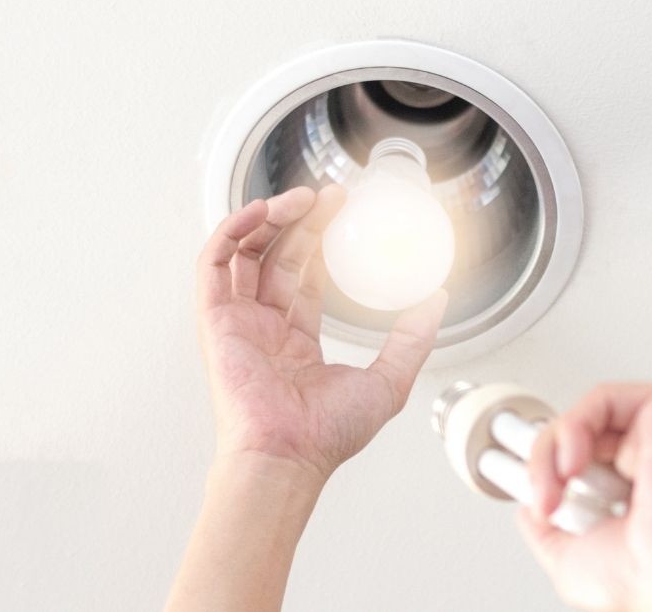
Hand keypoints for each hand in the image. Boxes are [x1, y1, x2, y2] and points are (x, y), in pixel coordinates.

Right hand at [195, 185, 447, 480]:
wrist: (289, 455)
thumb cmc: (327, 435)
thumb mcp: (389, 380)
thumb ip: (412, 339)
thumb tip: (437, 301)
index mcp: (295, 341)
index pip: (303, 277)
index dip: (321, 240)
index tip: (343, 213)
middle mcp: (263, 328)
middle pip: (277, 256)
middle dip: (301, 220)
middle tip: (330, 196)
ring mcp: (237, 323)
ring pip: (245, 252)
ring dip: (269, 218)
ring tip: (302, 198)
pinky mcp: (215, 321)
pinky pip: (214, 265)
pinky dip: (231, 232)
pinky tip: (260, 212)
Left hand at [520, 384, 651, 611]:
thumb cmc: (648, 575)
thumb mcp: (571, 562)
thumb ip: (547, 534)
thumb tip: (530, 512)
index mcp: (643, 496)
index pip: (590, 463)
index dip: (552, 471)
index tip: (531, 492)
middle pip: (583, 436)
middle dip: (546, 464)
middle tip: (540, 494)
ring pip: (586, 418)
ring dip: (552, 453)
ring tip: (554, 490)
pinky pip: (602, 399)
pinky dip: (572, 430)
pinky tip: (572, 465)